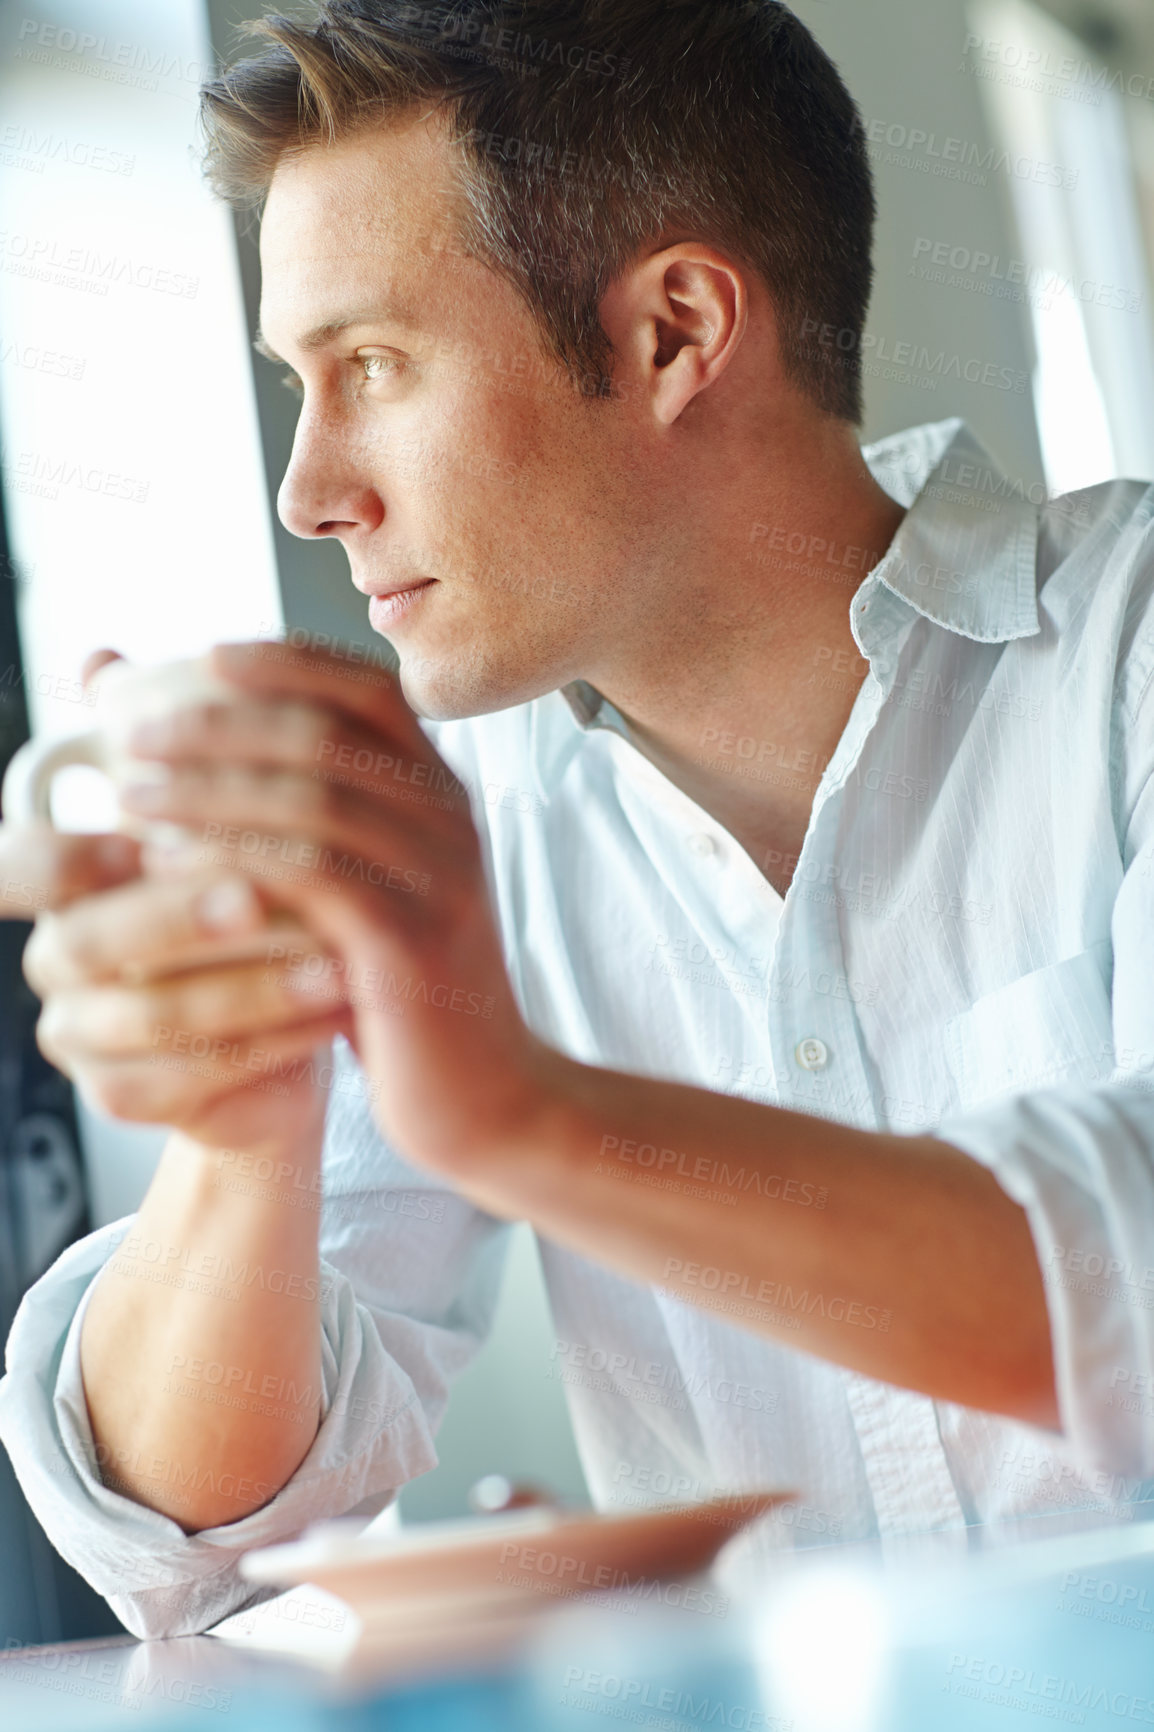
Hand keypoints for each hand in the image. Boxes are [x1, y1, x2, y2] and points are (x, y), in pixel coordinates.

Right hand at [0, 649, 351, 1155]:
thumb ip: (178, 749)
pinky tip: (336, 1011)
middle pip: (87, 940)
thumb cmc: (257, 904)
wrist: (287, 1020)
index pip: (17, 865)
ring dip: (251, 986)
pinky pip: (192, 1081)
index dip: (67, 854)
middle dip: (175, 916)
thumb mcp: (223, 821)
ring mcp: (87, 1035)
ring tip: (336, 960)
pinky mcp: (130, 1095)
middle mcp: (58, 958)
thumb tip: (102, 659)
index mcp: (60, 886)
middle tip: (258, 896)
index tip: (148, 827)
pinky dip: (273, 1045)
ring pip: (151, 1017)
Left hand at [115, 638, 561, 1195]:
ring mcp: (437, 877)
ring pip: (314, 796)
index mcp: (441, 792)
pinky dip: (232, 860)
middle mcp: (449, 818)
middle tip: (131, 732)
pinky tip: (170, 865)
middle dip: (218, 721)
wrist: (488, 1096)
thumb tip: (203, 769)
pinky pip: (313, 876)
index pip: (367, 688)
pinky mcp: (412, 940)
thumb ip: (311, 828)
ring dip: (208, 788)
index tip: (201, 656)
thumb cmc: (406, 991)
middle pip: (327, 731)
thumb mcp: (370, 890)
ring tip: (130, 795)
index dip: (283, 662)